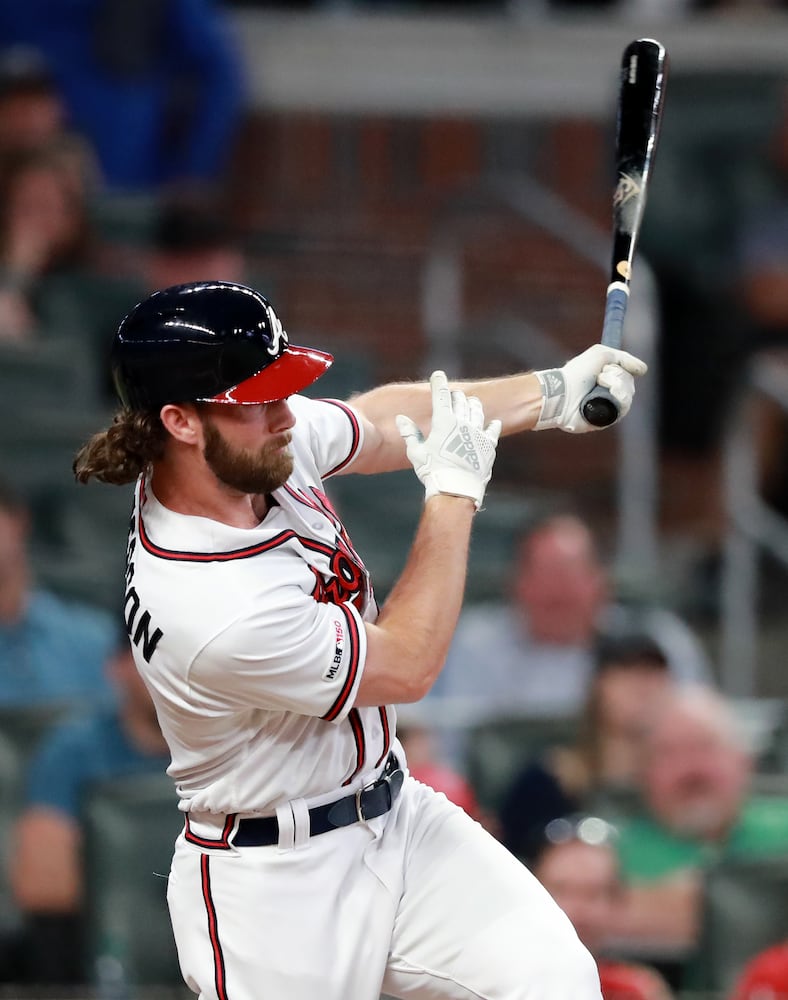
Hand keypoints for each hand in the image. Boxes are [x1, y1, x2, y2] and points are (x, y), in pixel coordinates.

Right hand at [396, 371, 500, 508]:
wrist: (456, 489)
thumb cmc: (433, 471)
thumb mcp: (417, 452)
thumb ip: (410, 433)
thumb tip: (401, 418)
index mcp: (444, 421)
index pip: (441, 395)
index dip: (439, 383)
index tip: (438, 375)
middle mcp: (463, 423)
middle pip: (460, 401)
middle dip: (455, 396)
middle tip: (452, 395)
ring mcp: (478, 433)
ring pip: (477, 412)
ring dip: (473, 405)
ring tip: (472, 402)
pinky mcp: (488, 446)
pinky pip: (492, 430)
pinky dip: (492, 425)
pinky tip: (494, 422)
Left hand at [533, 343, 647, 432]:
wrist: (563, 391)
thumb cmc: (577, 372)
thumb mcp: (601, 354)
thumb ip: (623, 358)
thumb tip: (643, 370)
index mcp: (606, 380)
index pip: (627, 375)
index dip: (623, 369)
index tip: (609, 367)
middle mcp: (607, 394)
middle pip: (630, 385)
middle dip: (618, 376)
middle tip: (600, 376)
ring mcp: (607, 407)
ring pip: (628, 396)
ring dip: (617, 385)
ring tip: (601, 383)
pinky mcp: (606, 419)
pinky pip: (623, 408)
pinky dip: (618, 398)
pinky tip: (609, 394)